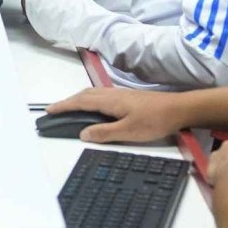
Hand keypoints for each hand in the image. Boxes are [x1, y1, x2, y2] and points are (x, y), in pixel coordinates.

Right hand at [45, 87, 186, 142]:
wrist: (178, 109)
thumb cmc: (154, 120)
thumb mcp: (128, 131)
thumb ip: (104, 133)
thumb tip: (82, 133)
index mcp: (110, 101)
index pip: (81, 102)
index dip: (64, 106)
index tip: (49, 110)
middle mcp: (112, 94)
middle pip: (85, 95)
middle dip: (68, 101)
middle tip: (55, 109)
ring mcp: (121, 95)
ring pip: (93, 94)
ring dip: (78, 99)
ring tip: (70, 108)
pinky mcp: (128, 98)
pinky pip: (101, 96)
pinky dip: (90, 100)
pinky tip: (94, 107)